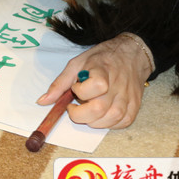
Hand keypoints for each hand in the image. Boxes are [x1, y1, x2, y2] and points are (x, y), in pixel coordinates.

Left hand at [37, 34, 153, 128]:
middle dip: (80, 114)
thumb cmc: (102, 58)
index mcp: (103, 70)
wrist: (131, 55)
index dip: (81, 91)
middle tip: (76, 107)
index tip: (75, 88)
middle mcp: (118, 85)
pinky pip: (122, 122)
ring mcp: (128, 97)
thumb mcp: (77, 63)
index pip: (96, 86)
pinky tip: (101, 115)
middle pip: (99, 109)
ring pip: (110, 120)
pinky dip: (108, 124)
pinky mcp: (135, 106)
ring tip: (88, 110)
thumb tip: (43, 101)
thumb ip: (59, 84)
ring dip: (93, 121)